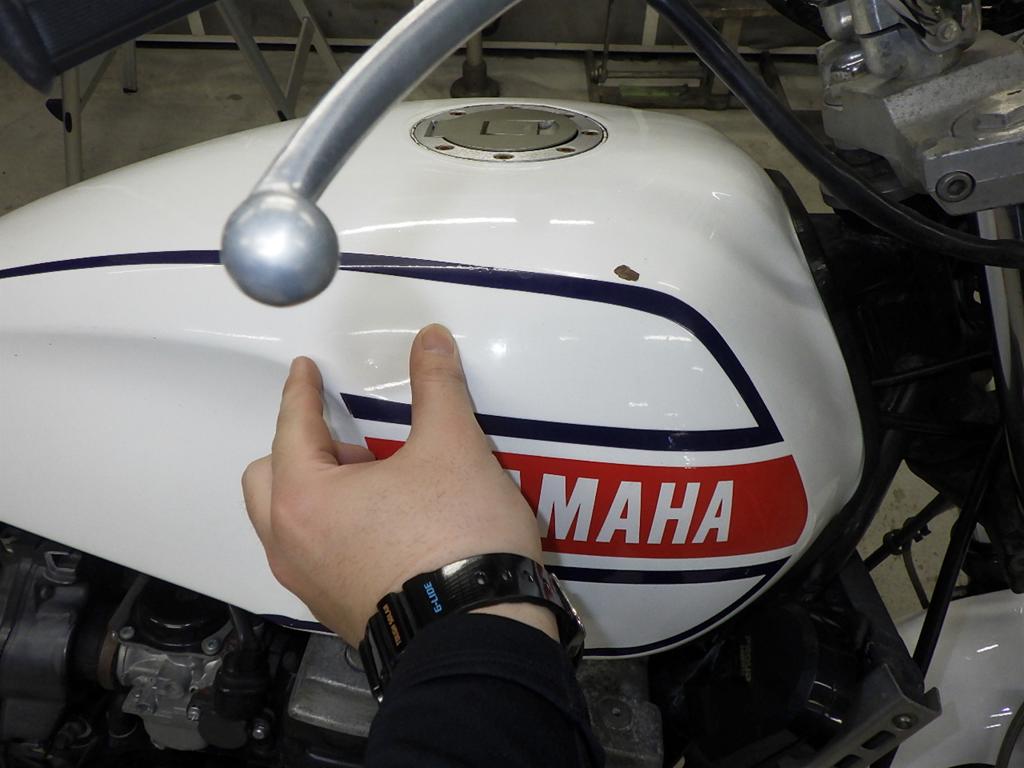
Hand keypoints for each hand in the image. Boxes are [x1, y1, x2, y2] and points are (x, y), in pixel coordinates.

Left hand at [242, 324, 556, 645]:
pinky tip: (385, 528)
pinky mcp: (340, 612)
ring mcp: (312, 586)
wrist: (479, 636)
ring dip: (316, 495)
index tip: (304, 372)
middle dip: (298, 451)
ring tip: (374, 484)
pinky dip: (333, 532)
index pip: (292, 427)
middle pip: (268, 481)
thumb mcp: (453, 448)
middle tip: (348, 442)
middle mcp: (293, 545)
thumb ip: (437, 388)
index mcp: (306, 497)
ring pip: (288, 525)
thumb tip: (431, 340)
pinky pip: (316, 558)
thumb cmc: (456, 540)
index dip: (301, 392)